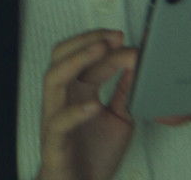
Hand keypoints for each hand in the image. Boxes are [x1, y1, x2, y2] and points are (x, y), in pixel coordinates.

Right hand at [36, 29, 138, 179]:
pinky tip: (94, 105)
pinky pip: (59, 122)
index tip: (123, 37)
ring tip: (100, 51)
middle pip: (61, 56)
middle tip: (111, 36)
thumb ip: (125, 92)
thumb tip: (137, 65)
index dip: (101, 42)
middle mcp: (62, 98)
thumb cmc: (94, 153)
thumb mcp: (119, 118)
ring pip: (53, 79)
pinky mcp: (55, 141)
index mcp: (76, 91)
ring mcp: (55, 117)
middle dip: (85, 42)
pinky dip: (75, 111)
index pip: (82, 56)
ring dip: (77, 61)